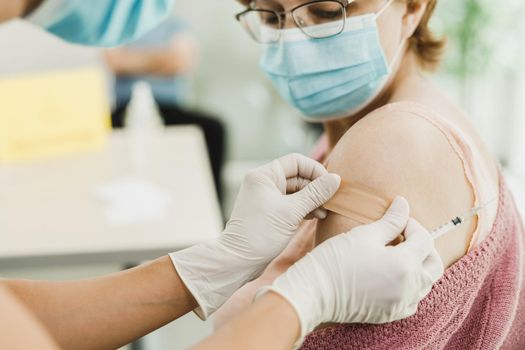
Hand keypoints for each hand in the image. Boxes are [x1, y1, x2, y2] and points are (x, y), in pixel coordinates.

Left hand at [170, 154, 340, 318]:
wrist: (238, 261)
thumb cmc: (260, 234)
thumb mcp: (292, 212)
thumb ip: (315, 194)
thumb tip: (335, 179)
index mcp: (264, 175)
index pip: (296, 162)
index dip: (315, 170)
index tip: (330, 185)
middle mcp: (264, 183)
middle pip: (298, 176)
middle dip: (316, 188)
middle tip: (331, 202)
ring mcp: (267, 198)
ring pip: (296, 191)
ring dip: (312, 200)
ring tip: (325, 213)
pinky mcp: (270, 212)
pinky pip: (292, 204)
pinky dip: (304, 209)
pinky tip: (317, 217)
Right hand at [260, 197, 443, 344]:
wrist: (313, 292)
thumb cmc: (335, 261)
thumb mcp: (364, 235)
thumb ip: (390, 221)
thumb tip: (403, 204)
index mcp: (404, 265)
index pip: (424, 240)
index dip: (412, 224)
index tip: (397, 218)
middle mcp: (409, 288)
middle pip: (433, 264)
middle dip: (423, 246)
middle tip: (404, 235)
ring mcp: (400, 304)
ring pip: (425, 283)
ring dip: (418, 265)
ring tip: (398, 253)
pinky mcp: (389, 314)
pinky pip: (412, 299)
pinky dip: (410, 285)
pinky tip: (393, 275)